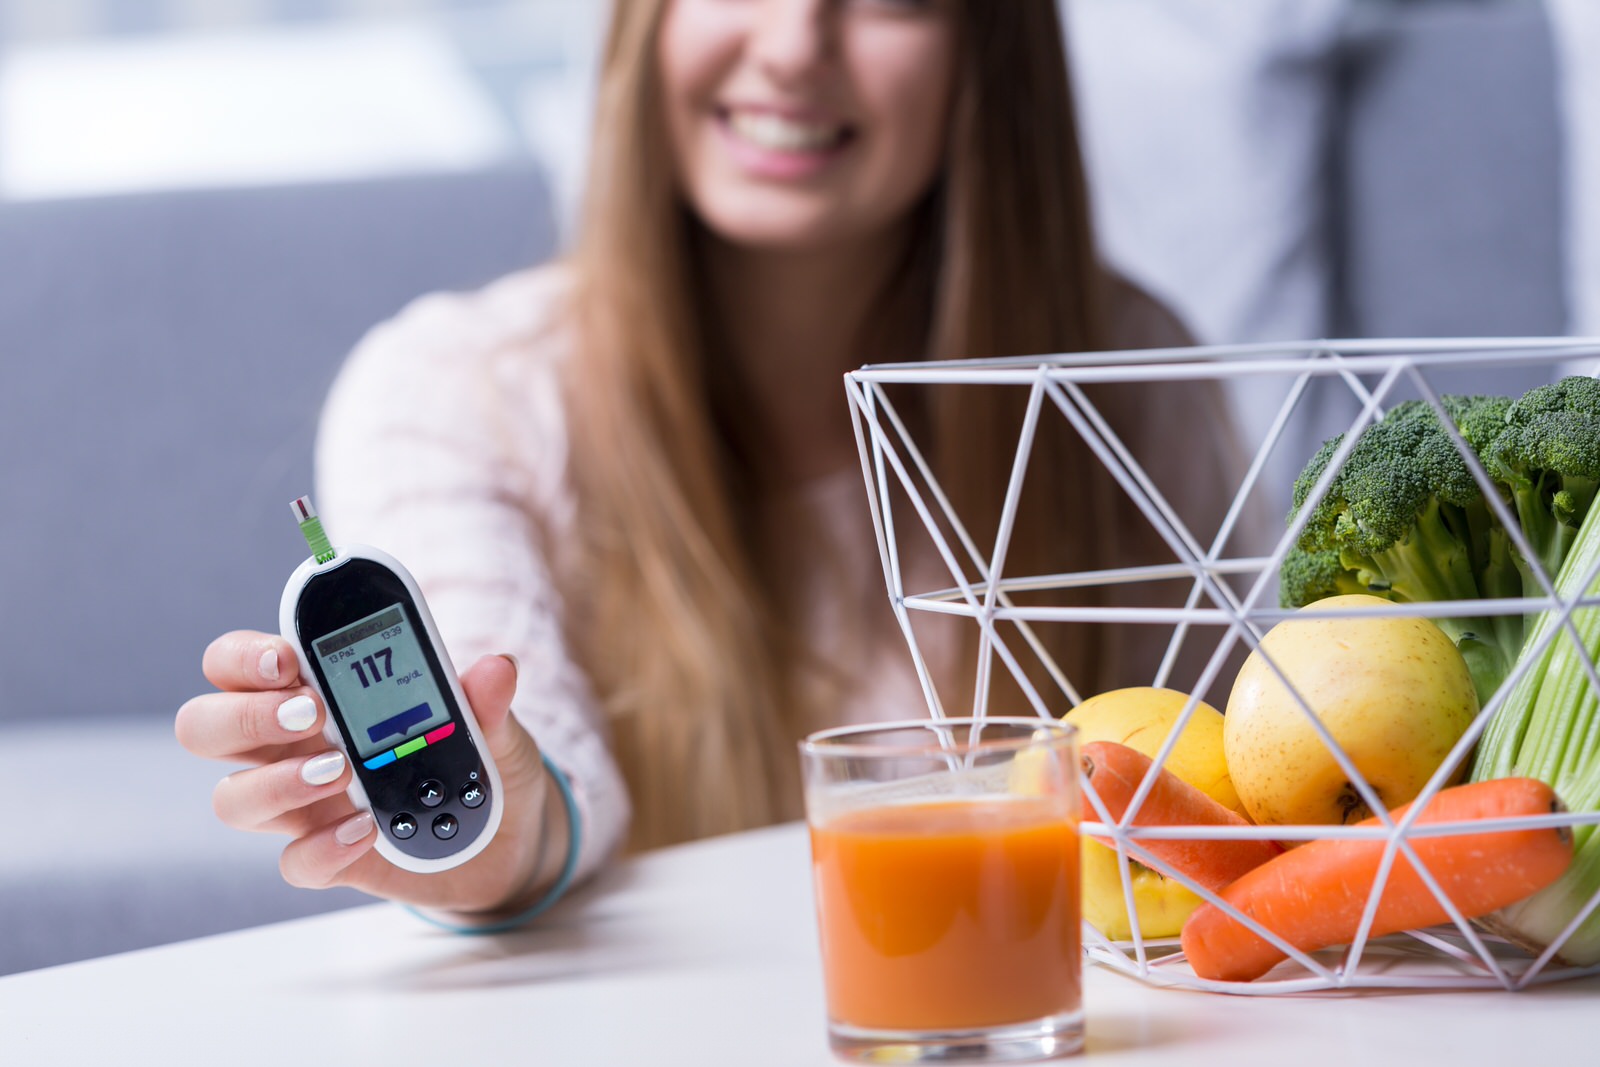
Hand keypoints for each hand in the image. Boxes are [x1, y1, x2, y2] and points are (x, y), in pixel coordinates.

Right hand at [175, 632, 566, 919]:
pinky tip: (366, 831)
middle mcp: (294, 747)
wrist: (507, 839)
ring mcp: (305, 806)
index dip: (243, 657)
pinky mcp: (328, 858)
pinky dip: (322, 848)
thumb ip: (484, 700)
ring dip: (276, 783)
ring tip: (340, 773)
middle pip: (206, 726)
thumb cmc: (480, 764)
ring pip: (232, 797)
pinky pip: (292, 861)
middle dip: (243, 716)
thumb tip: (496, 668)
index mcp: (318, 694)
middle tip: (309, 715)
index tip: (285, 659)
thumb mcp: (493, 726)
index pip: (240, 664)